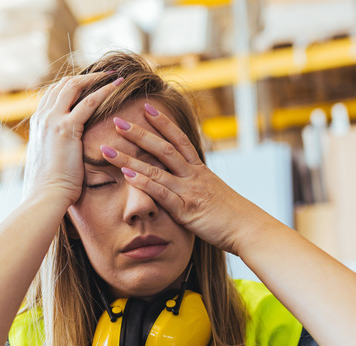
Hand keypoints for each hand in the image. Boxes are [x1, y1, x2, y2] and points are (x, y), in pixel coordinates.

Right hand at [23, 72, 122, 204]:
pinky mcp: (66, 128)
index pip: (53, 94)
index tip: (89, 84)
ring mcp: (52, 120)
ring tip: (114, 76)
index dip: (72, 86)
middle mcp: (42, 117)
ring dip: (96, 78)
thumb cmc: (49, 187)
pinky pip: (89, 102)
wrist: (44, 196)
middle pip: (63, 85)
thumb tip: (64, 150)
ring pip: (74, 87)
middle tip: (105, 74)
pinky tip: (118, 85)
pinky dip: (105, 90)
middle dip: (85, 77)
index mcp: (37, 124)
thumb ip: (55, 147)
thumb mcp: (49, 160)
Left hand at [100, 103, 267, 254]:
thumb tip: (184, 181)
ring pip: (156, 169)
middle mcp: (193, 175)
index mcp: (199, 170)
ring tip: (107, 150)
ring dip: (129, 158)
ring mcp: (189, 191)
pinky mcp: (186, 209)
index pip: (179, 139)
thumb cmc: (231, 215)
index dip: (162, 123)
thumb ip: (195, 185)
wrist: (248, 229)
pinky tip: (126, 175)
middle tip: (116, 121)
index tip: (145, 107)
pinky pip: (161, 193)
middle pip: (163, 148)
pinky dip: (143, 183)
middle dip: (139, 134)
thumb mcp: (213, 193)